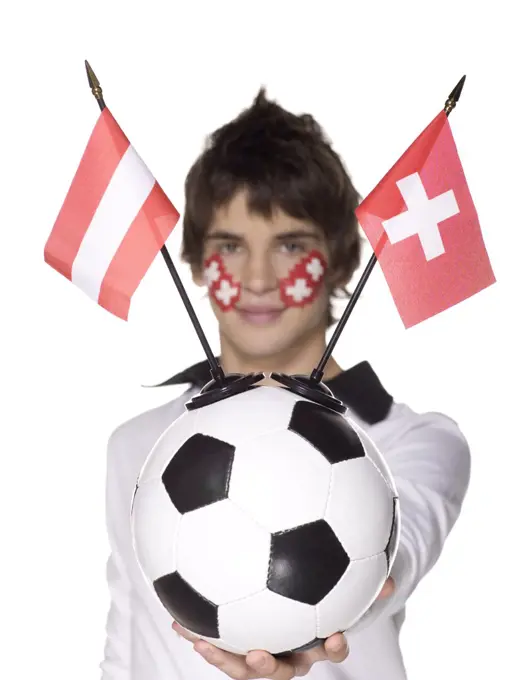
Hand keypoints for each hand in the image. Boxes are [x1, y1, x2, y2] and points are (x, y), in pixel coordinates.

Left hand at [173, 577, 394, 678]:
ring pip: (241, 664)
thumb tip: (390, 579)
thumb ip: (364, 583)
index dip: (332, 648)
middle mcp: (287, 652)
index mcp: (314, 640)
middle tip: (256, 655)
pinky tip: (178, 619)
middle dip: (265, 667)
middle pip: (278, 670)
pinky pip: (219, 642)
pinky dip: (199, 632)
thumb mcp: (342, 584)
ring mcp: (261, 649)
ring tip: (199, 640)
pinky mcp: (235, 639)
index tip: (334, 636)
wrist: (299, 597)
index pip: (328, 651)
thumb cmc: (323, 590)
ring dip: (221, 656)